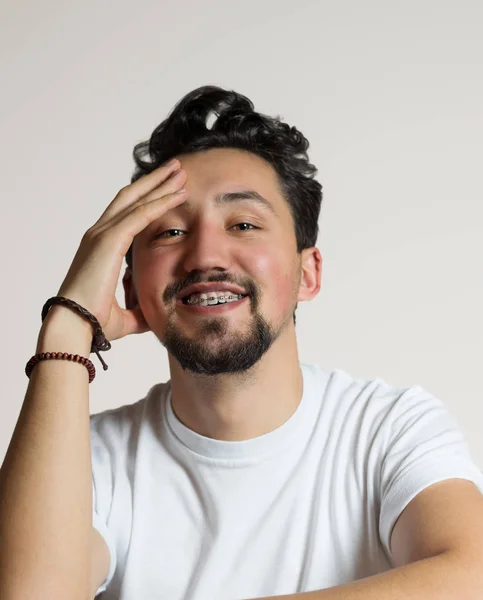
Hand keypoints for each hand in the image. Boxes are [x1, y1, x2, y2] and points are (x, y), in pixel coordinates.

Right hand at [56, 159, 187, 341]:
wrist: (74, 327)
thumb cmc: (92, 322)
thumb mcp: (125, 315)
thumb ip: (139, 310)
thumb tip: (154, 314)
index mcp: (101, 246)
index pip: (127, 213)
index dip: (148, 197)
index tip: (169, 188)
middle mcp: (99, 234)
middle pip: (131, 197)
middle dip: (154, 181)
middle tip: (176, 168)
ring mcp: (102, 234)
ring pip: (136, 199)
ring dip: (160, 183)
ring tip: (180, 171)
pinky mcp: (109, 240)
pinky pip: (140, 215)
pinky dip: (160, 202)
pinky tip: (179, 194)